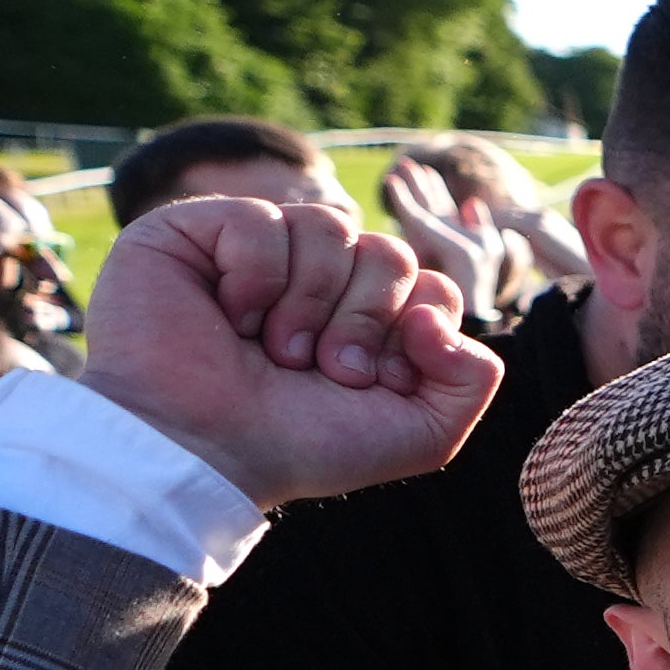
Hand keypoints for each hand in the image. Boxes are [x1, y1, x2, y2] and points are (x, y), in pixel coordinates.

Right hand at [79, 195, 501, 504]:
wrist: (203, 453)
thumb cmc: (299, 445)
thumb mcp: (420, 433)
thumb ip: (473, 378)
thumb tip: (438, 312)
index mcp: (365, 317)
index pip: (430, 285)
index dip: (411, 330)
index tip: (364, 380)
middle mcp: (315, 279)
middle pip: (389, 252)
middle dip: (363, 318)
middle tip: (316, 367)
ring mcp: (257, 251)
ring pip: (331, 226)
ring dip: (308, 302)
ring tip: (272, 349)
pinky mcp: (196, 231)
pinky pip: (261, 216)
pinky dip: (256, 275)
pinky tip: (230, 316)